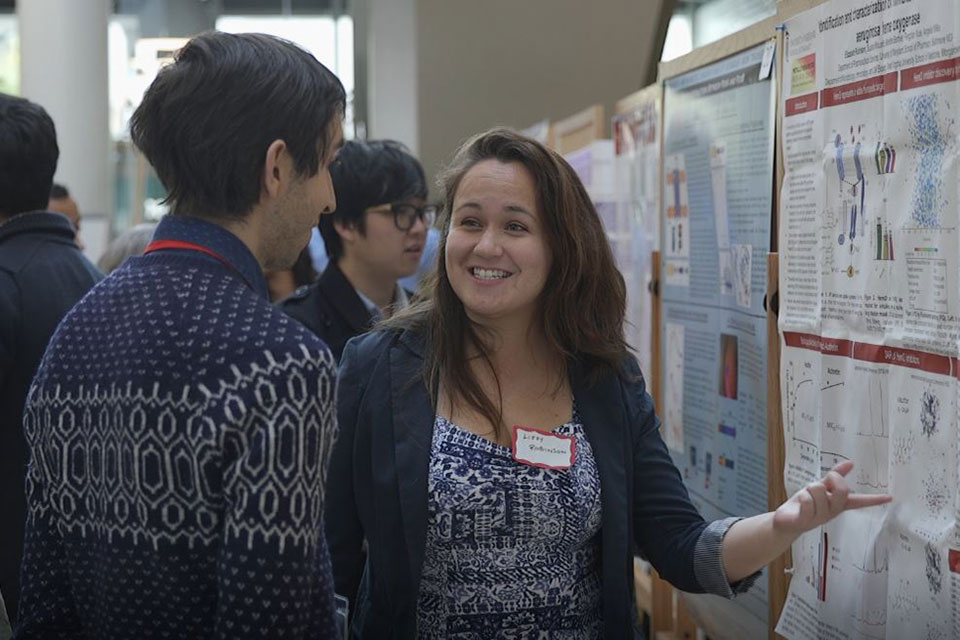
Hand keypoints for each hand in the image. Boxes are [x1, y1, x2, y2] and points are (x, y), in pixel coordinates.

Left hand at [773, 461, 891, 534]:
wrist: (785, 521)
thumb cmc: (804, 503)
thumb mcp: (820, 487)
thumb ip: (834, 477)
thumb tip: (851, 463)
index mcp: (838, 504)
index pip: (859, 501)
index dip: (874, 499)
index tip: (890, 497)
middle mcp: (832, 511)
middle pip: (842, 490)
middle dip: (832, 480)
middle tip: (823, 483)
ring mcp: (820, 517)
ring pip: (819, 490)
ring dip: (809, 489)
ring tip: (805, 497)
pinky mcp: (806, 520)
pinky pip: (808, 501)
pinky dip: (802, 497)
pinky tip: (800, 505)